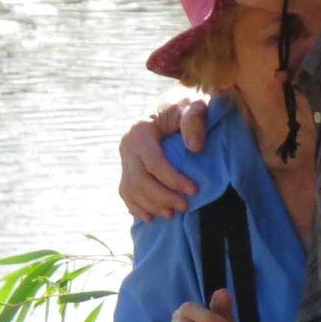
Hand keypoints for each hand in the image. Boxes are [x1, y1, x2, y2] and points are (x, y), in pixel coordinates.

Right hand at [117, 101, 211, 220]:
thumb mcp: (194, 105)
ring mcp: (126, 157)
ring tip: (172, 214)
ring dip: (150, 205)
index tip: (194, 191)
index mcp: (141, 130)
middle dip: (161, 197)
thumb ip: (195, 121)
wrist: (174, 103)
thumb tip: (194, 148)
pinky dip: (135, 206)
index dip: (173, 180)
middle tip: (184, 207)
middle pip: (139, 179)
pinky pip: (126, 191)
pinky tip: (149, 218)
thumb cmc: (187, 104)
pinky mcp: (128, 166)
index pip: (154, 163)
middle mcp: (128, 145)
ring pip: (131, 189)